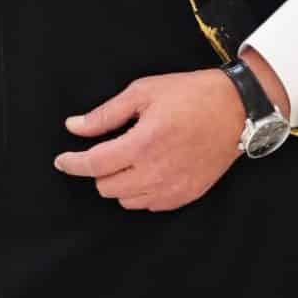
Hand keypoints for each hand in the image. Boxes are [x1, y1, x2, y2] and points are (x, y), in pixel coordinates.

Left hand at [55, 64, 268, 210]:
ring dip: (118, 181)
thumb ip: (105, 114)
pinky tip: (146, 170)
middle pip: (105, 186)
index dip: (71, 163)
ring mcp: (173, 188)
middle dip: (97, 169)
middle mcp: (156, 172)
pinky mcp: (187, 195)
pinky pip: (149, 205)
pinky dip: (140, 191)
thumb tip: (74, 127)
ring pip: (125, 199)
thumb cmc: (190, 95)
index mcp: (142, 144)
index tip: (61, 160)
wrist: (236, 110)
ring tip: (129, 158)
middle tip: (107, 149)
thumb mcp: (142, 92)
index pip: (93, 164)